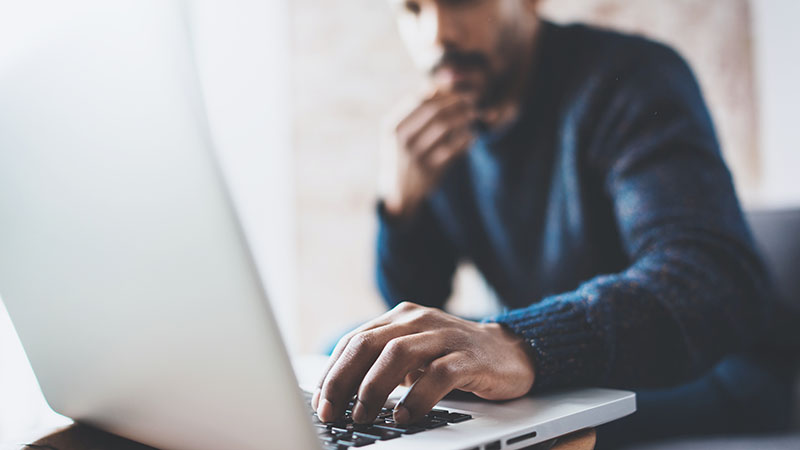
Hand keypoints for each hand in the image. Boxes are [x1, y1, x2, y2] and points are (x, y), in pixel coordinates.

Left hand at [311, 302, 535, 424]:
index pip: (354, 341)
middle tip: (331, 412)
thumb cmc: (453, 357)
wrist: (511, 351)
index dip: (332, 372)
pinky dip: (418, 396)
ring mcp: (445, 336)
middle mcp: (419, 320)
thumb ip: (382, 366)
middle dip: (343, 380)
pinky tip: (406, 416)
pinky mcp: (470, 357)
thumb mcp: (414, 356)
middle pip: (368, 343)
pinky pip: (439, 374)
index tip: (320, 403)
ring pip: (398, 353)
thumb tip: (339, 398)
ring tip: (362, 416)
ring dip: (374, 388)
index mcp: (400, 318)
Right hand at [379, 90, 475, 219]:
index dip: (444, 92)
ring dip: (464, 116)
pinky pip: (454, 148)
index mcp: (392, 126)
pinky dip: (466, 139)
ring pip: (445, 126)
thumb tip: (439, 84)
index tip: (459, 89)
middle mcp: (401, 139)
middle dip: (457, 101)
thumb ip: (416, 110)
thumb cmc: (402, 156)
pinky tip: (473, 135)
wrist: (399, 194)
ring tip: (474, 114)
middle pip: (434, 110)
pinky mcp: (430, 170)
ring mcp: (415, 155)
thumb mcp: (399, 134)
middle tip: (473, 99)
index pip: (421, 99)